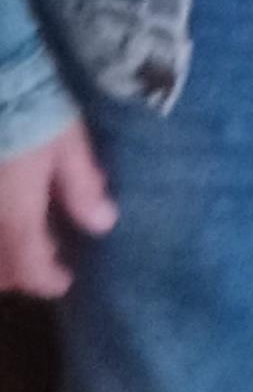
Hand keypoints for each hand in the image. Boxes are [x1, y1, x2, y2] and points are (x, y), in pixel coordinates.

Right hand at [0, 119, 115, 297]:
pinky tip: (11, 213)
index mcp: (16, 214)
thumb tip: (104, 224)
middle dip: (21, 272)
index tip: (65, 279)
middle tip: (48, 257)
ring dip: (4, 256)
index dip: (47, 280)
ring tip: (29, 237)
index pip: (28, 267)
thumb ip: (83, 187)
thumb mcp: (68, 146)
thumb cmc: (35, 110)